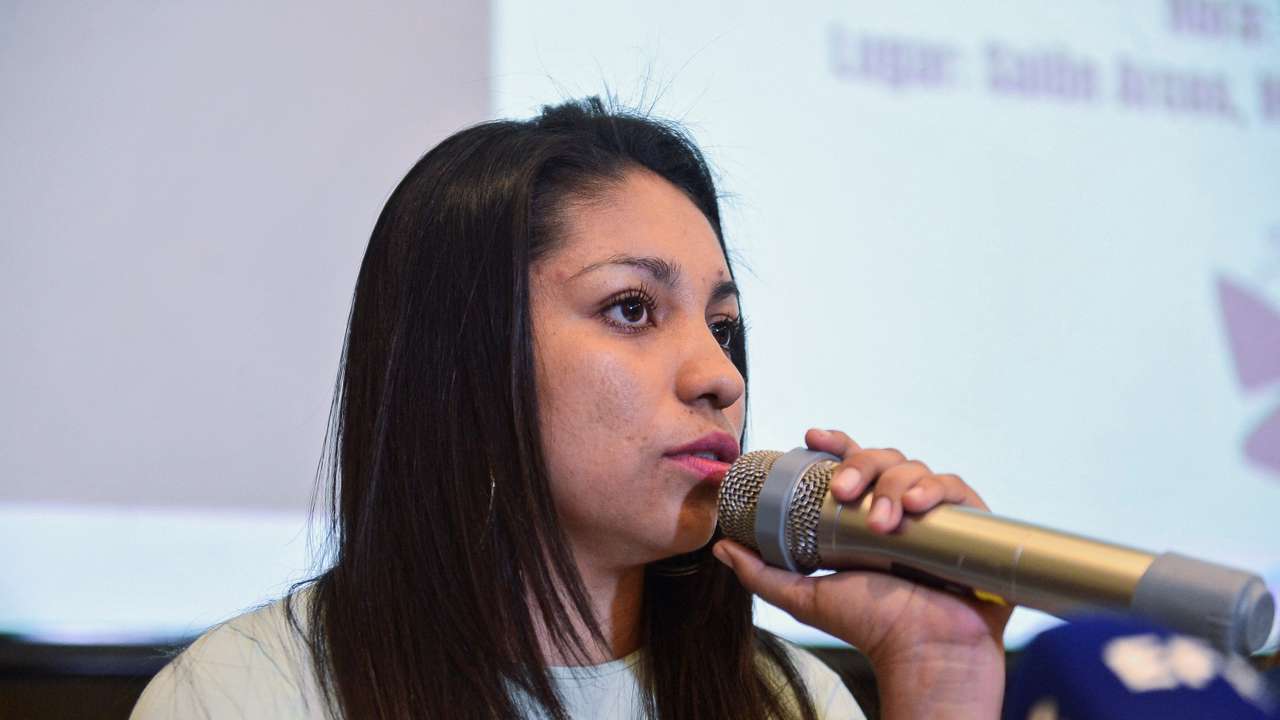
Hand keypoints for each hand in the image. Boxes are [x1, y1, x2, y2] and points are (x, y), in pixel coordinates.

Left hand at [712, 428, 1010, 718]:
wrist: (922, 653)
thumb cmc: (871, 628)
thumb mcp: (804, 596)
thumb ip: (760, 573)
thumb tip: (719, 547)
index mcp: (863, 516)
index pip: (850, 463)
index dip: (834, 444)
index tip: (809, 437)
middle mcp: (899, 507)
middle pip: (881, 457)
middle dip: (859, 466)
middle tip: (843, 492)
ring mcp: (935, 514)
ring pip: (913, 468)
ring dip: (893, 486)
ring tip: (881, 522)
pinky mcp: (971, 524)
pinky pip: (955, 488)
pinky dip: (934, 488)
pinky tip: (918, 506)